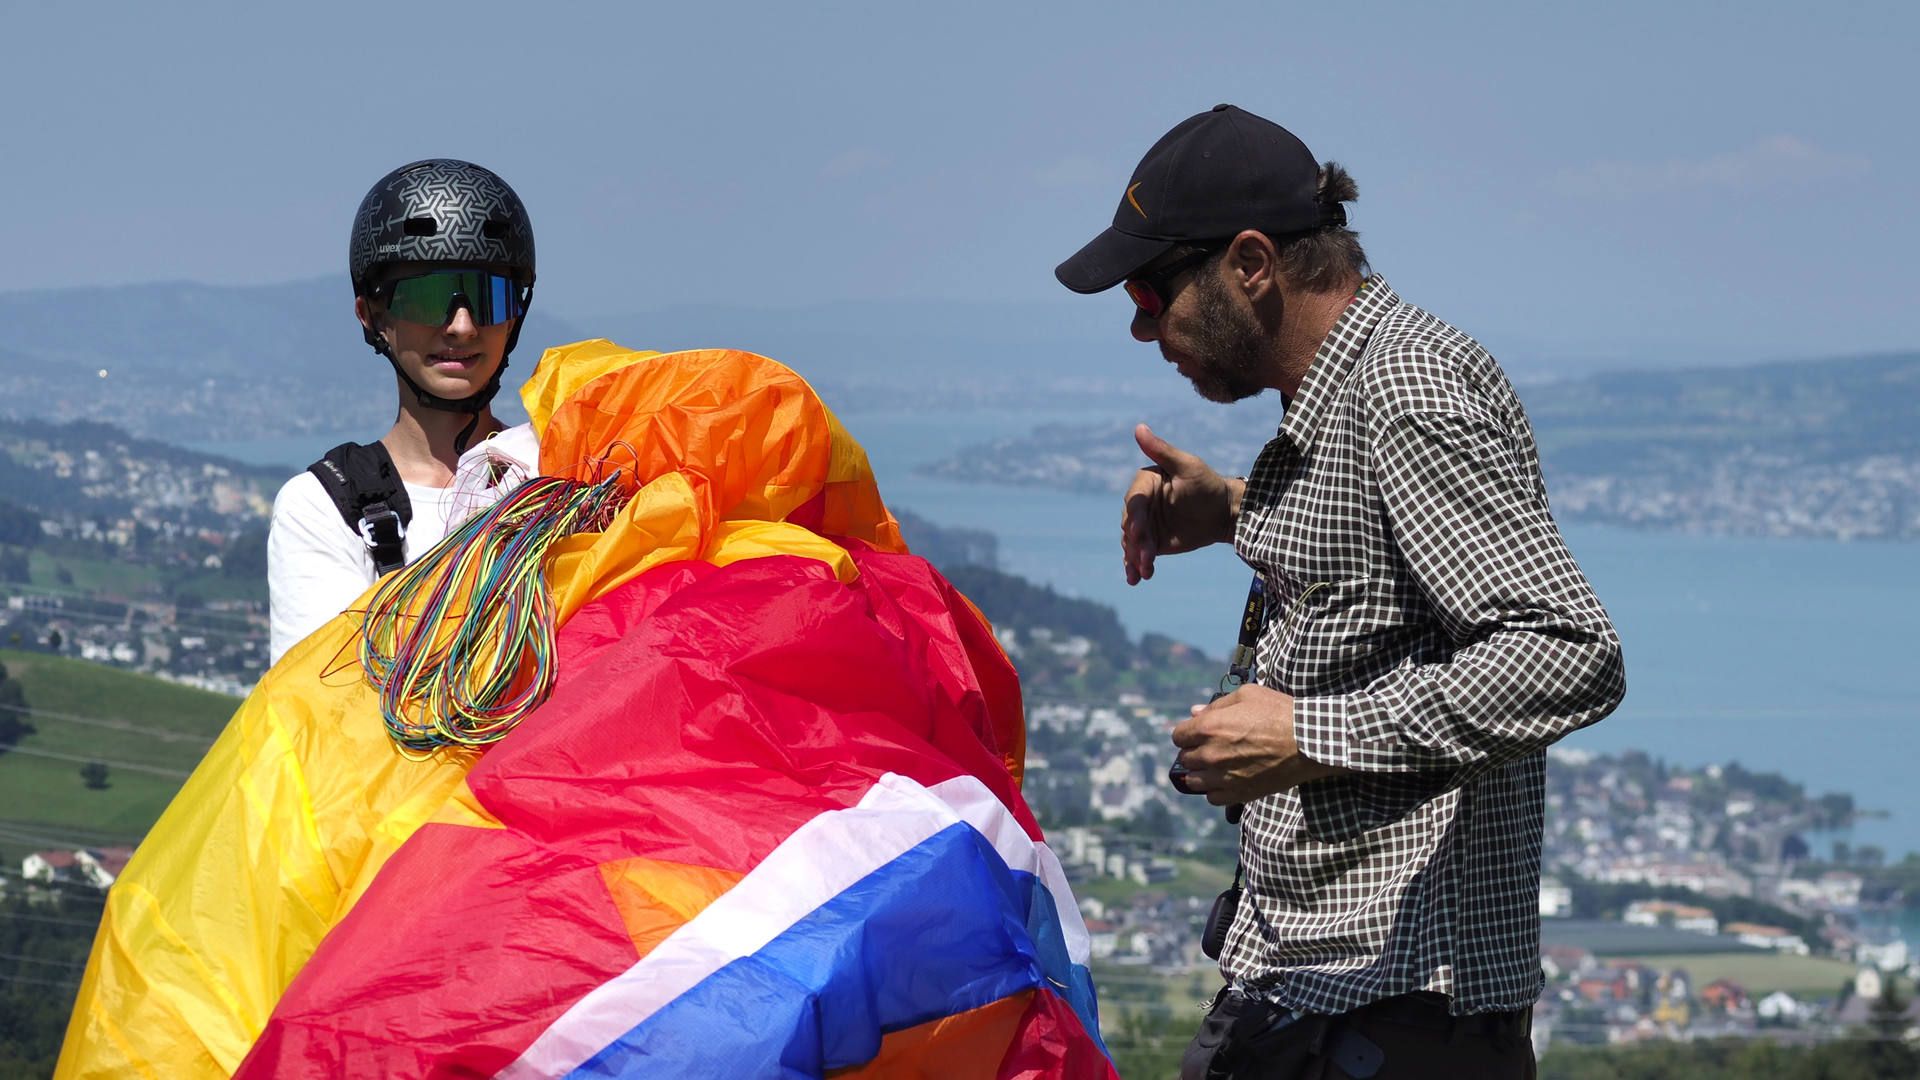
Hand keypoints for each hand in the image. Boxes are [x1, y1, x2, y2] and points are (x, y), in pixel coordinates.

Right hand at [1121, 424, 1241, 584]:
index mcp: (1145, 483)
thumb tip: (1138, 427)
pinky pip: (1139, 554)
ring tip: (1145, 571)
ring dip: (1135, 557)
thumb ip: (1162, 451)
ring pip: (1132, 542)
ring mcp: (1144, 524)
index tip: (1140, 531)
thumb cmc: (1207, 484)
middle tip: (1147, 557)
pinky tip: (1137, 578)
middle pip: (1131, 525)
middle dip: (1137, 542)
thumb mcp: (1187, 466)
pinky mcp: (1151, 542)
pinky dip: (1136, 566)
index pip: (1134, 501)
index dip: (1135, 517)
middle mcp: (1141, 503)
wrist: (1223, 512)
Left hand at [1170, 685, 1344, 803]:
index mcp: (1209, 727)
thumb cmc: (1279, 712)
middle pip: (1185, 758)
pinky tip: (1227, 781)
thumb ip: (1217, 704)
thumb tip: (1195, 712)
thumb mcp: (1248, 695)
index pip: (1178, 736)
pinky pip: (1212, 798)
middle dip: (1195, 751)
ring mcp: (1223, 777)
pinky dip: (1216, 791)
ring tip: (1216, 766)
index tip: (1198, 733)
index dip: (1187, 733)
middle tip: (1212, 747)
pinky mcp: (1238, 794)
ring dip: (1201, 773)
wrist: (1308, 741)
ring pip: (1194, 781)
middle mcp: (1210, 754)